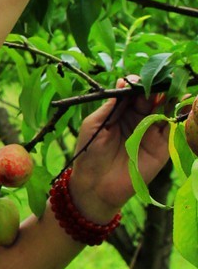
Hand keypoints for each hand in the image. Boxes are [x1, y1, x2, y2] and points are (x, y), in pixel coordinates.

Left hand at [68, 79, 170, 222]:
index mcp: (121, 111)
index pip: (135, 91)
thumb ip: (110, 105)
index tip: (137, 82)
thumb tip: (123, 81)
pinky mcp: (161, 146)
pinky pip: (172, 126)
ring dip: (169, 95)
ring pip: (165, 107)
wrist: (94, 186)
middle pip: (152, 95)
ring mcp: (151, 131)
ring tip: (168, 89)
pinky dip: (178, 112)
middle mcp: (139, 118)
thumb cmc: (89, 155)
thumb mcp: (94, 125)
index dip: (138, 83)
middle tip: (154, 84)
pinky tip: (179, 101)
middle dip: (154, 86)